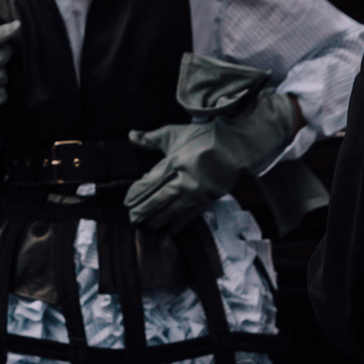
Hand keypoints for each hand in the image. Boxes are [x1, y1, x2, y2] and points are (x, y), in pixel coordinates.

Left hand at [125, 82, 295, 233]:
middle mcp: (186, 179)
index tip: (127, 202)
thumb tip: (131, 135)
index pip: (150, 182)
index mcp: (175, 161)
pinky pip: (191, 215)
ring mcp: (198, 191)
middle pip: (159, 199)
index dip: (137, 194)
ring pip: (173, 210)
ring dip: (158, 219)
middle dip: (143, 211)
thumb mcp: (174, 134)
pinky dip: (179, 223)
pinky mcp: (210, 198)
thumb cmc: (203, 136)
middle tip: (132, 219)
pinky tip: (170, 229)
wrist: (236, 143)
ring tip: (147, 225)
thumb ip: (151, 138)